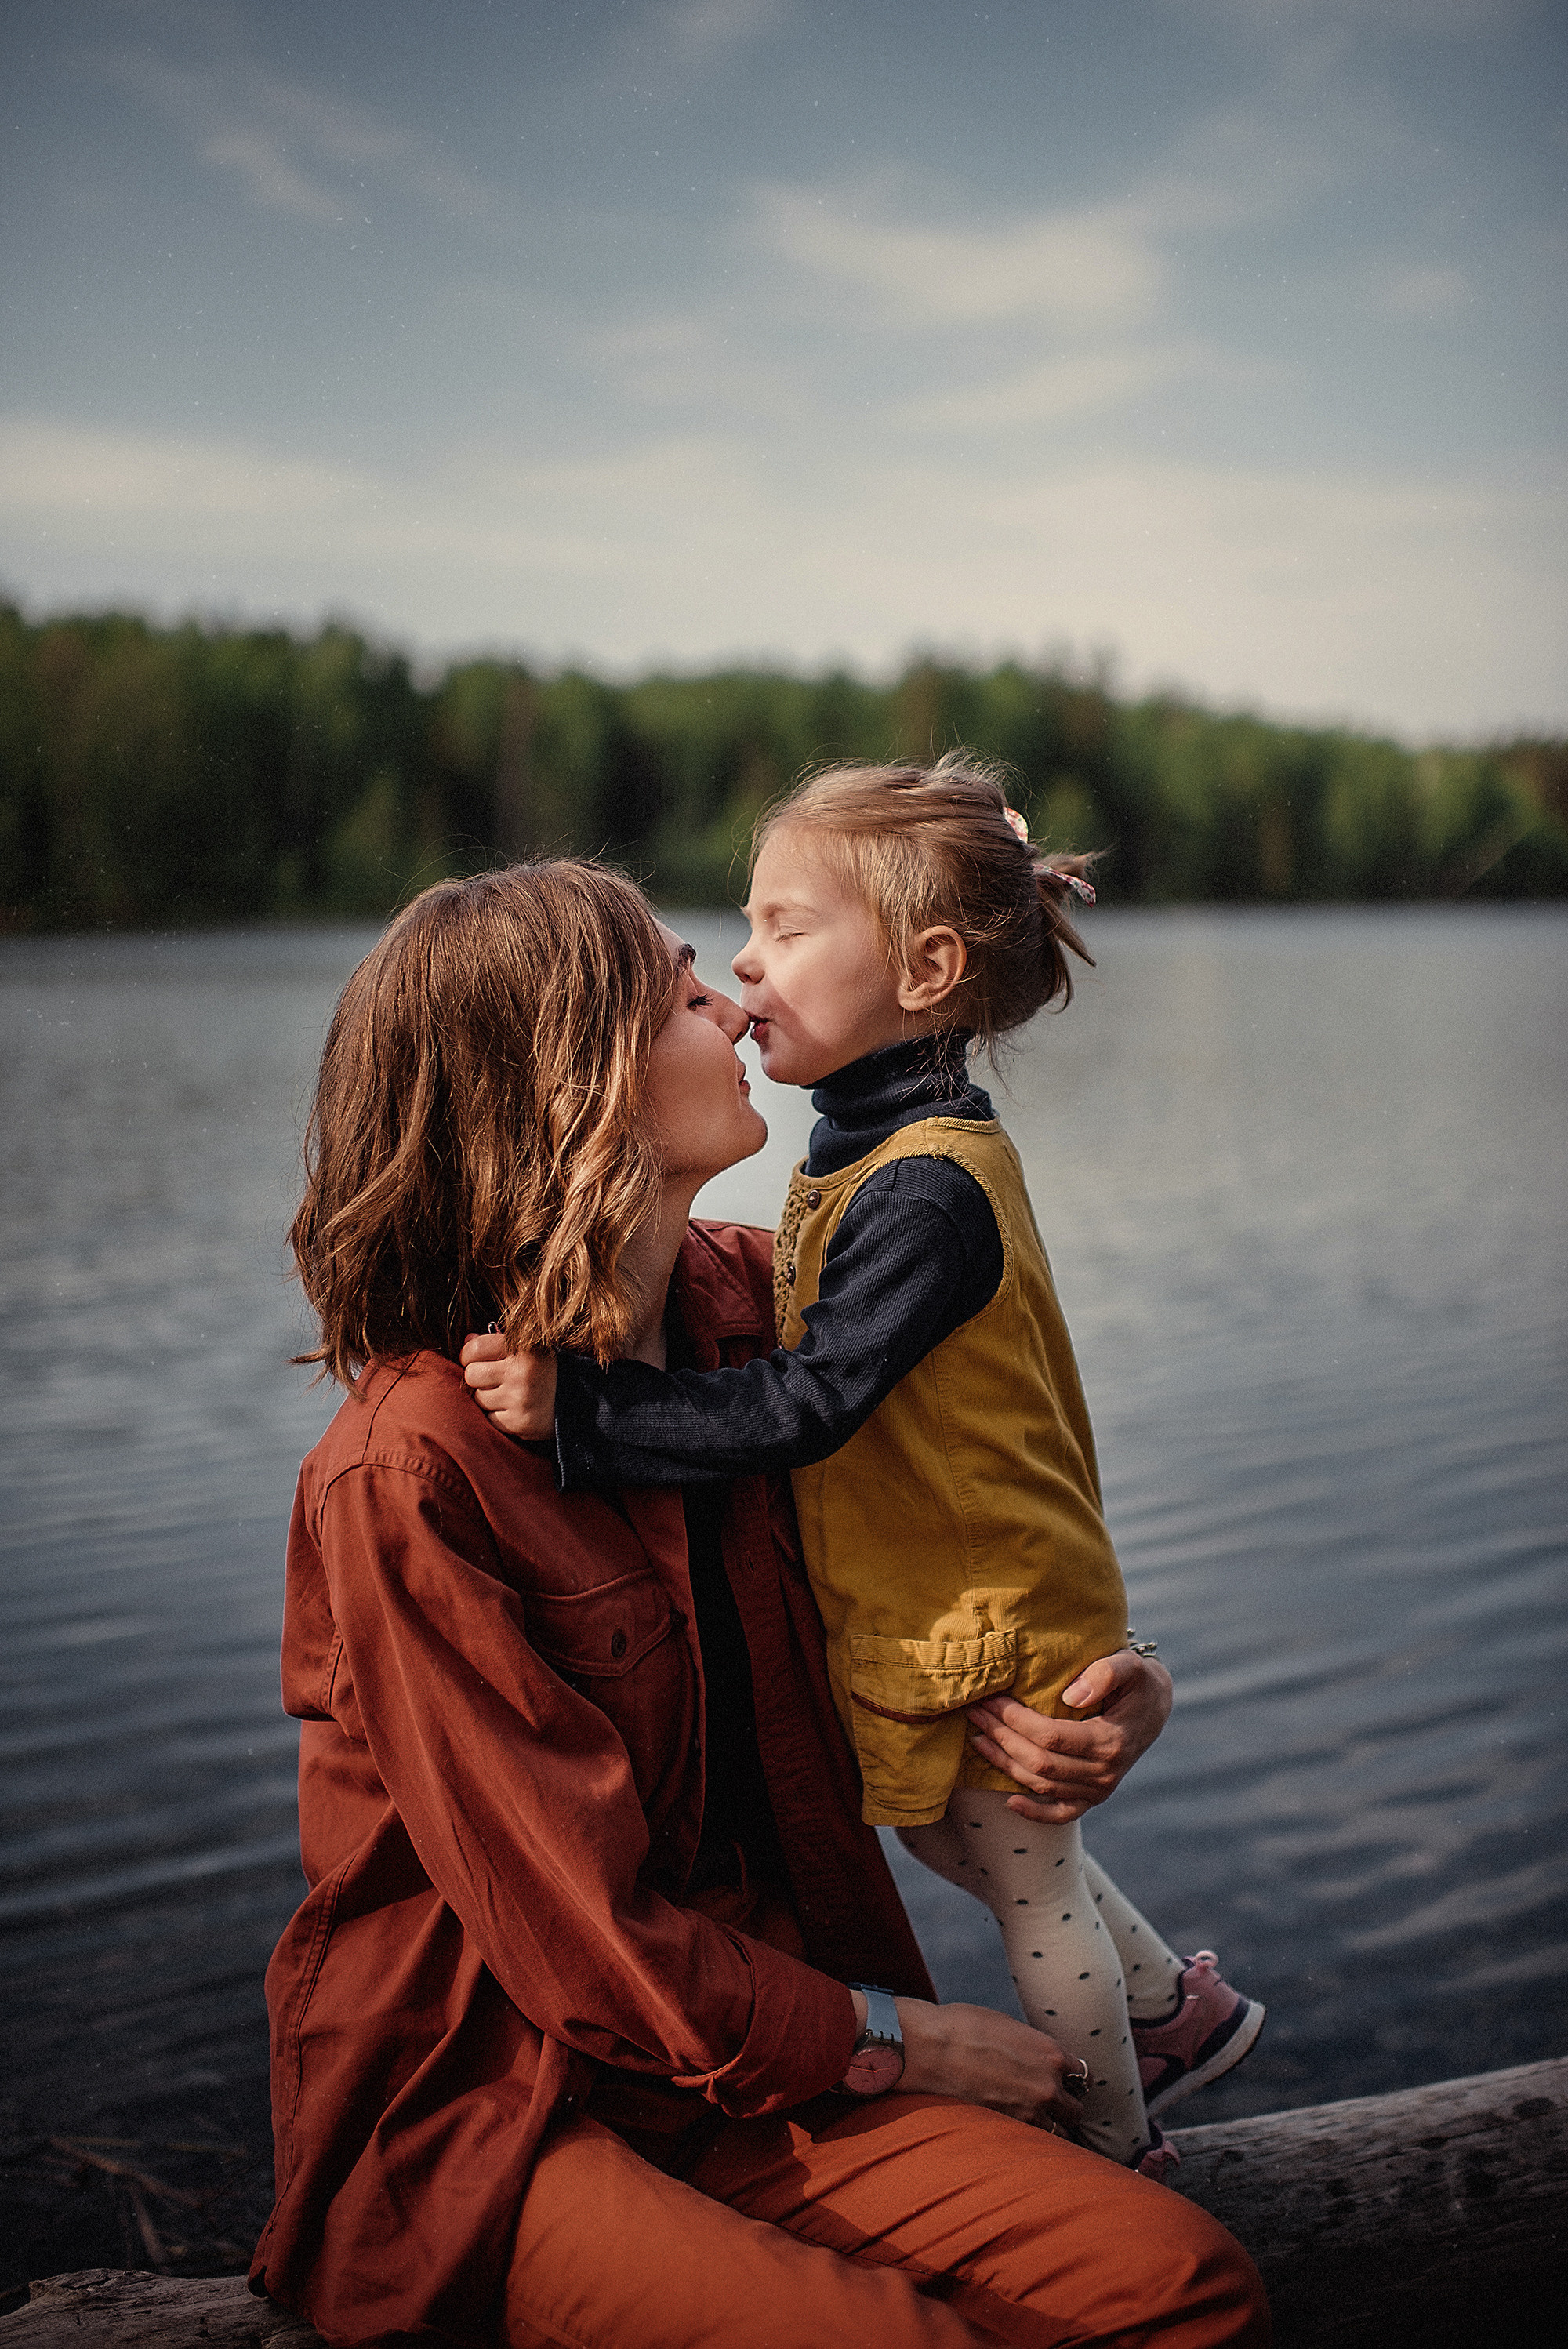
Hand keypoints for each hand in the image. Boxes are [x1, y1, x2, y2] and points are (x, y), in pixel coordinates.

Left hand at [459, 1331, 557, 1438]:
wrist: (583, 1401)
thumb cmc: (550, 1370)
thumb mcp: (532, 1348)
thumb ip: (500, 1342)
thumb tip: (468, 1339)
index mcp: (525, 1348)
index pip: (475, 1348)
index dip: (470, 1354)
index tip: (477, 1359)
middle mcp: (521, 1373)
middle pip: (471, 1375)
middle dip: (477, 1377)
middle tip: (492, 1378)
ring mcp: (520, 1400)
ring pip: (479, 1399)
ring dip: (487, 1397)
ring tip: (507, 1394)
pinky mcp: (520, 1423)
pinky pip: (490, 1419)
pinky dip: (497, 1415)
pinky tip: (513, 1408)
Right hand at [889, 1996, 1086, 2133]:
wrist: (930, 2048)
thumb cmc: (963, 2027)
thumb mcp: (1009, 2026)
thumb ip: (1033, 2048)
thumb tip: (1039, 2058)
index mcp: (1051, 2053)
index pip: (1083, 2076)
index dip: (1072, 2079)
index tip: (1063, 2082)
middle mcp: (1048, 2085)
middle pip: (1076, 2110)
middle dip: (1065, 2107)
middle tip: (1049, 2104)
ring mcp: (1029, 2112)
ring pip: (1060, 2132)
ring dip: (1050, 2127)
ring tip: (1033, 2120)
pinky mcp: (1008, 2129)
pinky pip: (1034, 2141)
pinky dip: (1031, 2139)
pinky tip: (1018, 2129)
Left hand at [966, 1650, 1173, 1823]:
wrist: (1155, 1706)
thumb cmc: (1137, 1681)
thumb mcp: (1131, 1665)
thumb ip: (1106, 1673)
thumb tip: (1072, 1696)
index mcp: (1110, 1741)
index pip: (1051, 1736)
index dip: (1015, 1719)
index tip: (991, 1699)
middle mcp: (1105, 1773)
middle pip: (1040, 1761)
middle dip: (1001, 1736)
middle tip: (974, 1712)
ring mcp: (1099, 1790)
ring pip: (1042, 1784)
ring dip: (1005, 1764)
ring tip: (977, 1738)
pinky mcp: (1094, 1798)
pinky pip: (1062, 1814)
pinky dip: (1034, 1812)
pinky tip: (1008, 1801)